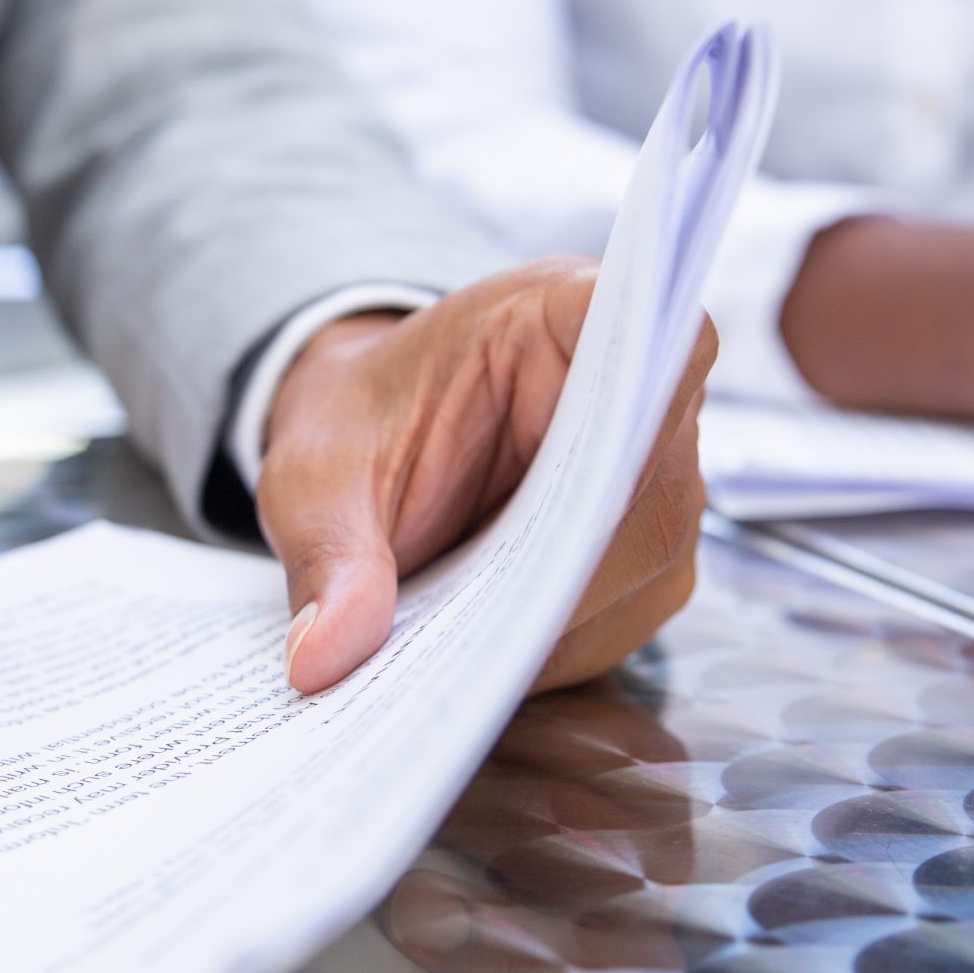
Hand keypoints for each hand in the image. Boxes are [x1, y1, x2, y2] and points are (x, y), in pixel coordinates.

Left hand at [251, 260, 716, 695]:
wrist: (371, 452)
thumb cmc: (356, 431)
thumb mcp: (317, 482)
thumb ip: (329, 556)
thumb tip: (323, 659)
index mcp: (558, 313)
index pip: (645, 322)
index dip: (643, 381)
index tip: (591, 451)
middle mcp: (635, 386)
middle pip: (651, 481)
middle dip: (561, 566)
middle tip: (472, 627)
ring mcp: (656, 474)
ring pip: (646, 561)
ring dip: (554, 620)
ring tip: (457, 653)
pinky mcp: (645, 552)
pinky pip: (624, 615)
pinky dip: (551, 648)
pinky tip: (481, 658)